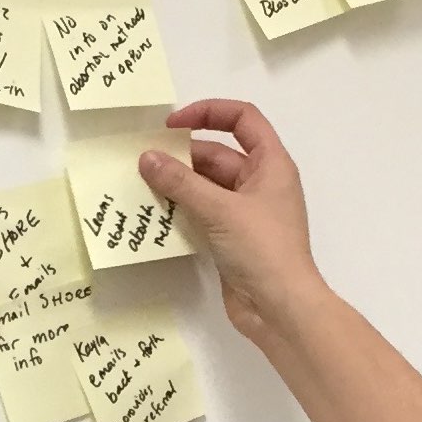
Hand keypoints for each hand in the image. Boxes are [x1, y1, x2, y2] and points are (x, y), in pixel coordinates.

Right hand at [140, 98, 327, 342]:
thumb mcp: (221, 210)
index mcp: (271, 164)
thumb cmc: (263, 250)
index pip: (242, 119)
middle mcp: (260, 183)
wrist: (280, 309)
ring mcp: (245, 213)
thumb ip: (181, 183)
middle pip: (218, 154)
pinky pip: (202, 213)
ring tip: (141, 185)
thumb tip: (147, 158)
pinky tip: (153, 213)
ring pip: (207, 186)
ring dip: (178, 185)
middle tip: (144, 162)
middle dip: (183, 156)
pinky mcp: (231, 239)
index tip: (173, 124)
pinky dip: (181, 210)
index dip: (209, 112)